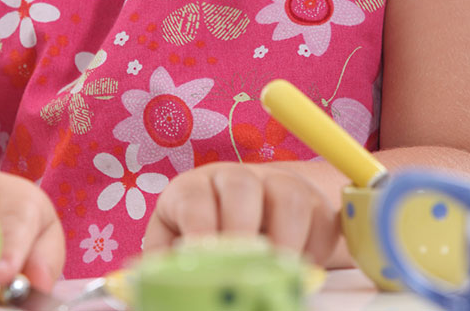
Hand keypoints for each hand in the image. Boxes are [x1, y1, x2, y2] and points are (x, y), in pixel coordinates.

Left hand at [143, 162, 340, 264]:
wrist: (246, 218)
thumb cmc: (199, 238)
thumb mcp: (173, 248)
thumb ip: (162, 266)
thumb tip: (147, 290)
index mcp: (193, 188)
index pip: (194, 198)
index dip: (200, 229)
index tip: (203, 259)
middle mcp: (235, 179)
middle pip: (241, 186)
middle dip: (241, 230)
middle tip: (241, 270)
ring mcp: (277, 185)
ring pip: (289, 196)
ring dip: (284, 241)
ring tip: (275, 278)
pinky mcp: (313, 204)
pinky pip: (322, 219)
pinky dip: (315, 251)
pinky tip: (300, 274)